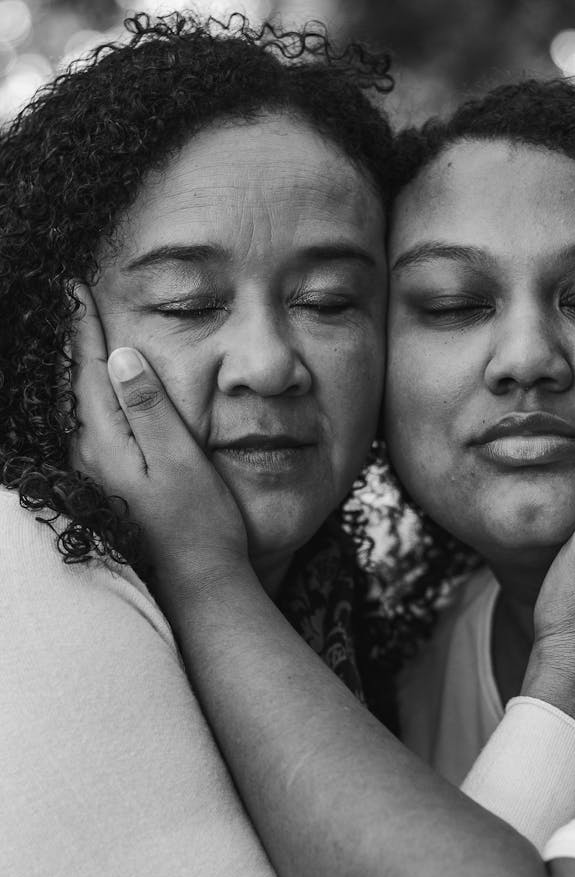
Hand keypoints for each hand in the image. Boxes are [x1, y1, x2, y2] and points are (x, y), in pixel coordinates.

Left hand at [70, 285, 249, 600]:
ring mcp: (97, 476)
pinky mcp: (109, 487)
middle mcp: (91, 459)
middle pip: (75, 387)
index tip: (74, 290)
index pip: (88, 373)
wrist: (200, 586)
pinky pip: (93, 428)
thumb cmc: (199, 525)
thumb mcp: (180, 461)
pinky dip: (93, 398)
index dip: (83, 330)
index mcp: (106, 446)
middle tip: (73, 303)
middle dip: (75, 342)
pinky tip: (102, 395)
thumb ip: (149, 408)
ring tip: (83, 336)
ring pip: (81, 408)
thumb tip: (120, 356)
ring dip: (82, 369)